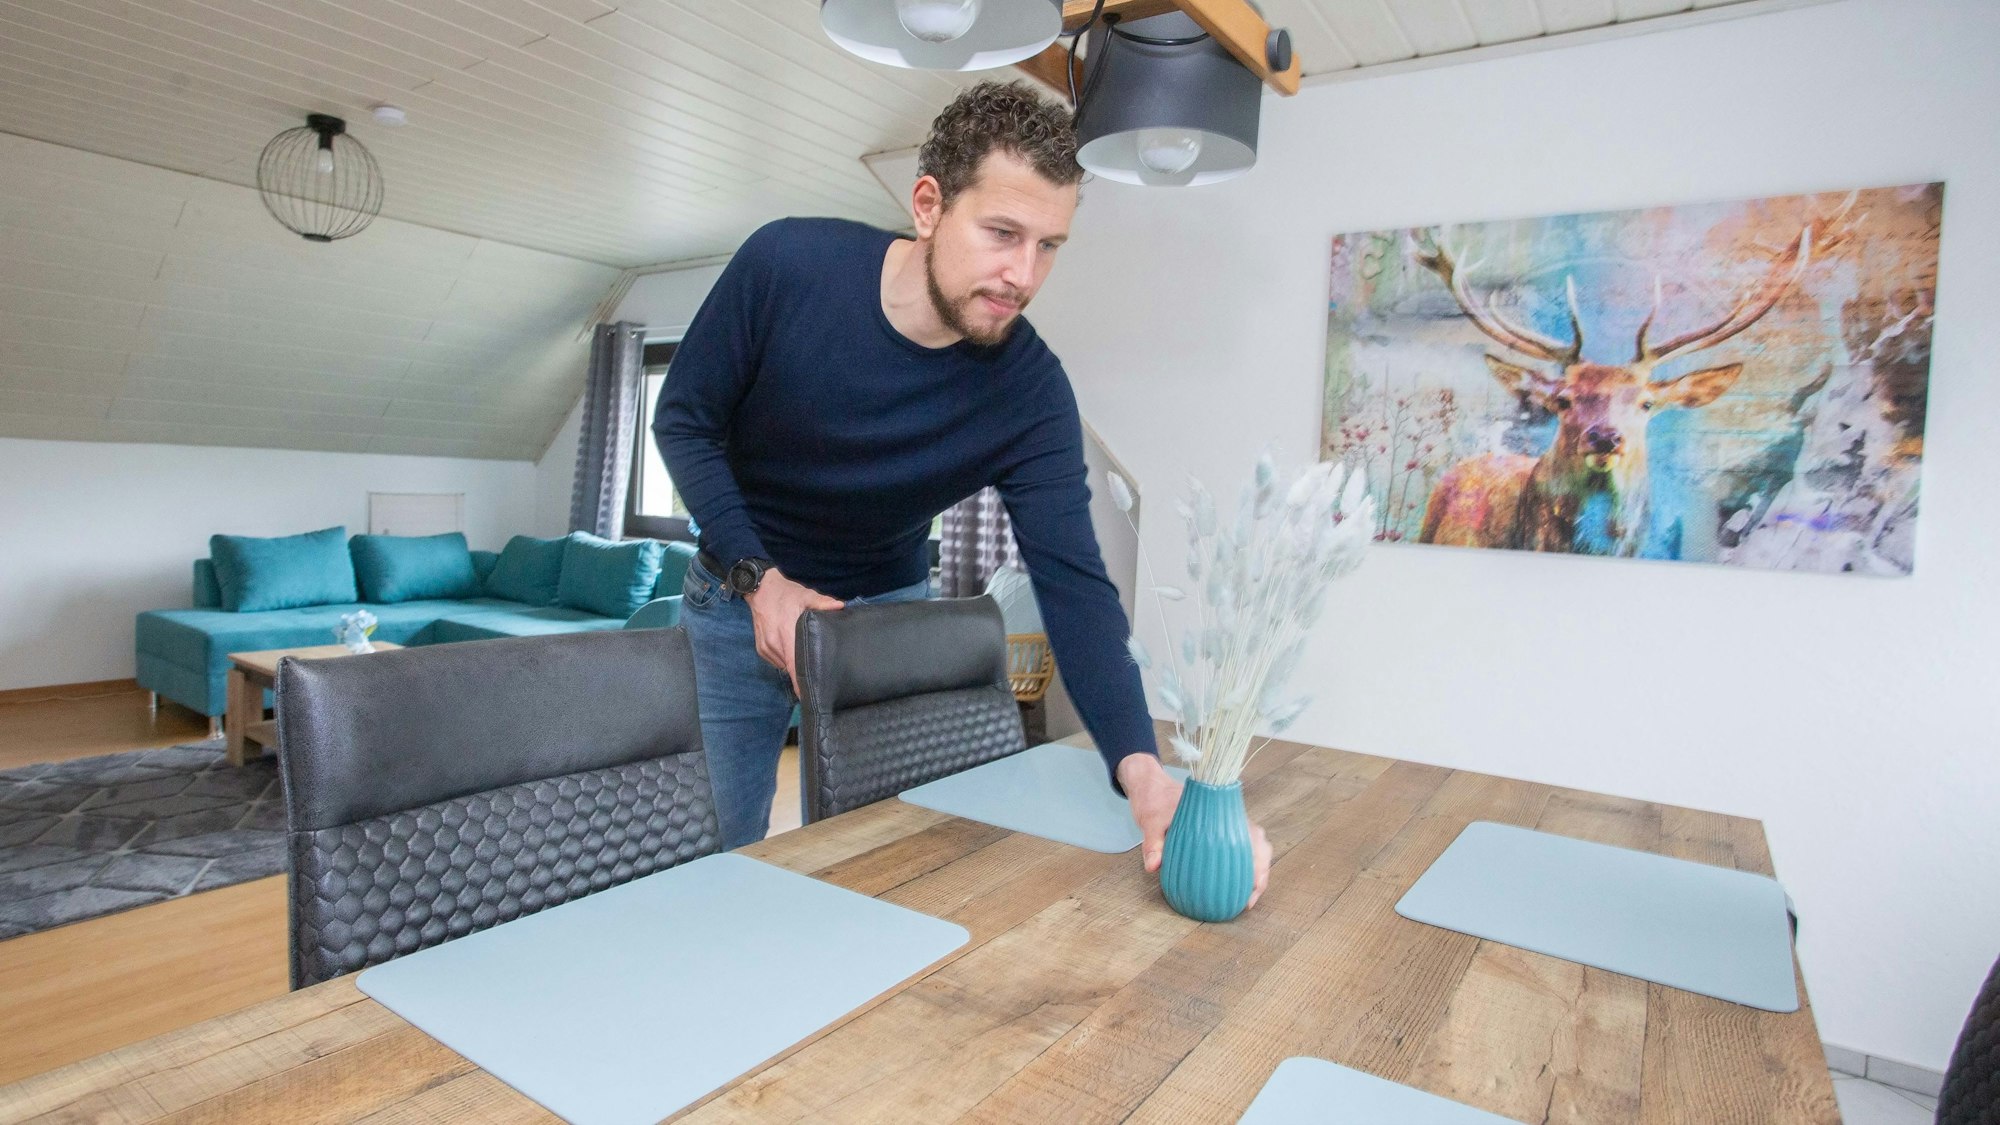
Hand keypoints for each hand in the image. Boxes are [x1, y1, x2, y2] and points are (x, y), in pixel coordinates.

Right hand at [743, 569, 843, 693]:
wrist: (760, 589)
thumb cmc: (786, 594)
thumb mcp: (806, 595)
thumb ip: (822, 603)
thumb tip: (840, 606)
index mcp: (786, 634)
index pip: (794, 666)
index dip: (801, 684)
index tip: (811, 696)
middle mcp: (774, 645)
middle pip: (791, 669)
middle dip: (803, 675)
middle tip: (819, 679)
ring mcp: (766, 648)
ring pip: (784, 666)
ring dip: (794, 665)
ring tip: (806, 660)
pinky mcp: (761, 649)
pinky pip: (777, 661)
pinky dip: (785, 659)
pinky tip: (792, 650)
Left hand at [1118, 754, 1273, 909]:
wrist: (1153, 788)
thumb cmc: (1155, 801)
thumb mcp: (1151, 821)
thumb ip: (1153, 843)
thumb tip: (1154, 866)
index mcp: (1218, 810)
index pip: (1251, 834)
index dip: (1258, 859)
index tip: (1254, 883)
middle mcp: (1228, 817)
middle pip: (1258, 844)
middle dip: (1261, 872)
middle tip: (1250, 900)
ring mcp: (1225, 825)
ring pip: (1252, 848)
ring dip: (1254, 871)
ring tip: (1247, 899)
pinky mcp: (1218, 832)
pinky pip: (1237, 850)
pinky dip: (1240, 868)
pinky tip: (1232, 888)